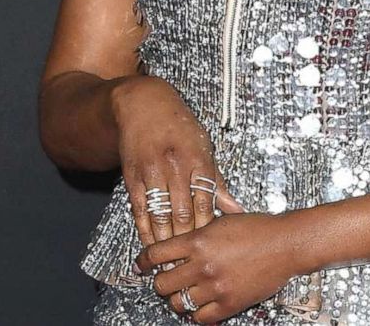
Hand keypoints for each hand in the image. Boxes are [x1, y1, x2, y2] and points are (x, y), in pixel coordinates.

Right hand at [109, 75, 246, 246]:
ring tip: (171, 263)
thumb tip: (237, 209)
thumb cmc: (180, 127)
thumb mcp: (204, 147)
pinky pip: (139, 209)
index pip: (205, 202)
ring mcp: (152, 172)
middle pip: (182, 213)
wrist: (143, 105)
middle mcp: (175, 167)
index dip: (207, 228)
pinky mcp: (132, 177)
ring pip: (160, 215)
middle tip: (190, 262)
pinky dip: (145, 230)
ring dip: (165, 241)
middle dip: (186, 240)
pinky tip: (150, 245)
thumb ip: (217, 181)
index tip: (210, 247)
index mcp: (198, 160)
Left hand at [137, 210, 307, 323]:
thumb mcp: (221, 221)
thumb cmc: (258, 229)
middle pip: (161, 284)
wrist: (286, 244)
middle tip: (167, 280)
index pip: (155, 254)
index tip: (142, 265)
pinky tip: (201, 304)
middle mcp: (202, 265)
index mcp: (198, 241)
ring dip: (177, 299)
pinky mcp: (229, 303)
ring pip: (178, 303)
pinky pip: (200, 317)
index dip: (144, 262)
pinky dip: (196, 313)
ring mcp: (215, 287)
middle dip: (161, 282)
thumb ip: (197, 234)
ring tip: (184, 293)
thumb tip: (176, 246)